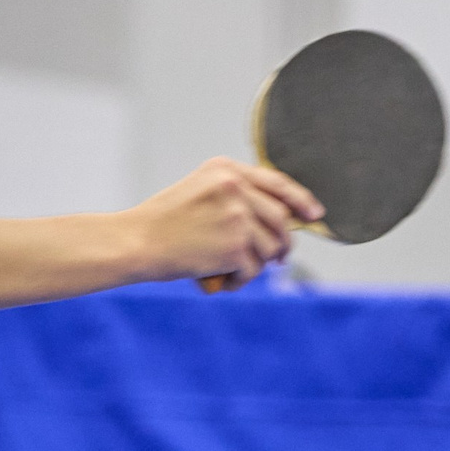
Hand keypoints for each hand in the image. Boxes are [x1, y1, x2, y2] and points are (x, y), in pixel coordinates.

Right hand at [135, 157, 320, 290]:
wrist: (135, 241)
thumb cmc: (162, 223)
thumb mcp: (199, 192)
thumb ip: (234, 196)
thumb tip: (280, 221)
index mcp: (225, 169)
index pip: (276, 182)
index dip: (301, 199)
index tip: (315, 213)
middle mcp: (235, 187)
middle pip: (280, 219)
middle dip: (283, 243)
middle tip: (278, 258)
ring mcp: (237, 216)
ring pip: (270, 248)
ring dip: (256, 265)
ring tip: (230, 271)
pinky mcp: (235, 246)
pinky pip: (253, 270)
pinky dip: (239, 281)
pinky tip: (219, 279)